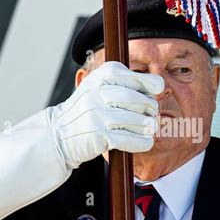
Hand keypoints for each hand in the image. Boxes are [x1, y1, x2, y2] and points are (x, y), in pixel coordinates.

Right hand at [49, 61, 163, 168]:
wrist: (59, 135)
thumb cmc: (87, 110)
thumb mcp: (99, 87)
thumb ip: (126, 82)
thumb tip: (160, 85)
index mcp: (99, 77)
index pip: (133, 77)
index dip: (150, 84)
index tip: (158, 90)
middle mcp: (97, 93)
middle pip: (138, 100)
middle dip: (150, 108)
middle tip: (151, 115)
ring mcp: (97, 114)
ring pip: (137, 120)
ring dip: (147, 127)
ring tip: (148, 128)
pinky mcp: (98, 135)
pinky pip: (129, 139)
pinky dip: (142, 142)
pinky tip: (145, 142)